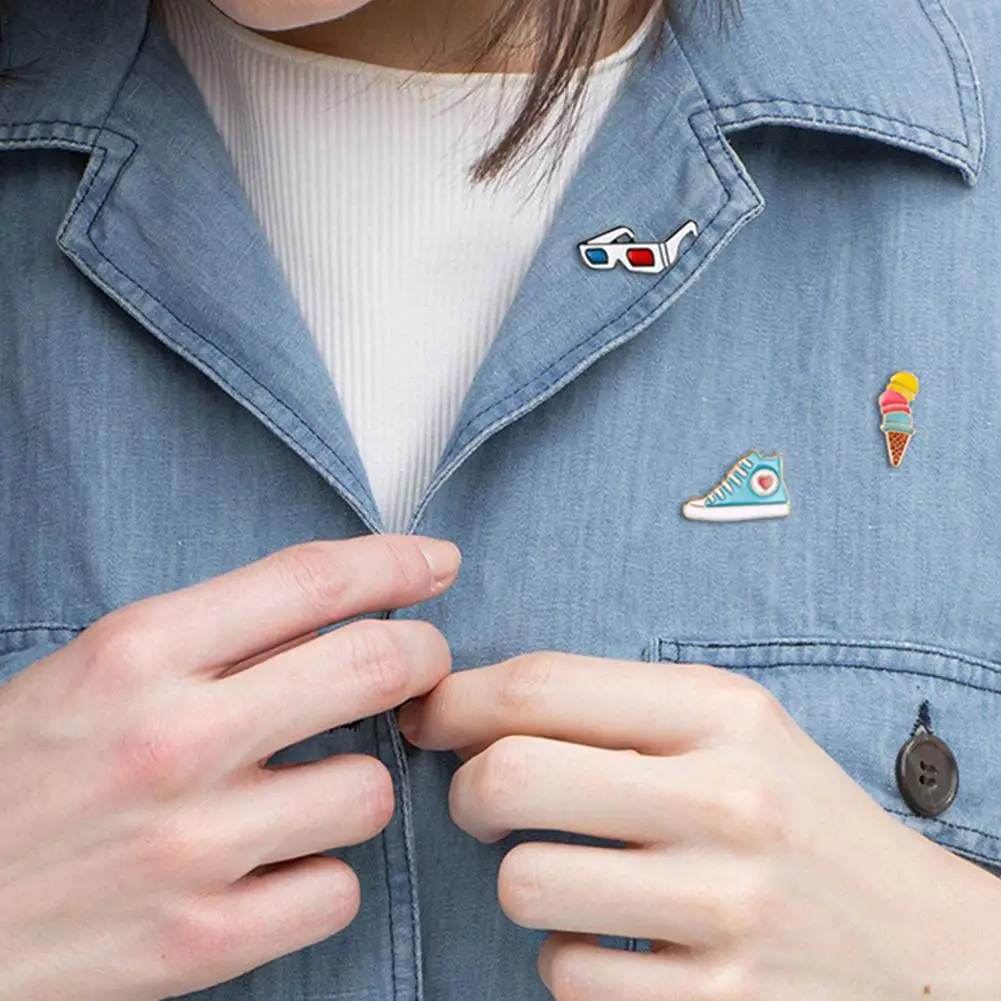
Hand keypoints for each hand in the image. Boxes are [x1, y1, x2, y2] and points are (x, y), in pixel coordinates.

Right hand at [0, 534, 458, 1000]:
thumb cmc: (19, 775)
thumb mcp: (94, 671)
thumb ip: (213, 638)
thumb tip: (338, 616)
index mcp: (138, 653)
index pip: (312, 581)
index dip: (396, 562)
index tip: (437, 563)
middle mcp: (174, 741)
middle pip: (373, 668)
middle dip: (424, 658)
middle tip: (421, 665)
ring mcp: (192, 847)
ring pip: (369, 790)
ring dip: (357, 783)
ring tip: (306, 790)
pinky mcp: (200, 943)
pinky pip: (337, 890)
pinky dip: (321, 875)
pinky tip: (276, 867)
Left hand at [397, 653, 1000, 999]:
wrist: (906, 938)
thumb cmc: (787, 811)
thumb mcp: (725, 726)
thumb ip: (609, 706)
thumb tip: (466, 708)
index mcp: (720, 712)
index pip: (542, 687)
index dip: (457, 699)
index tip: (428, 715)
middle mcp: (724, 802)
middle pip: (508, 777)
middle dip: (466, 789)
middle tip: (482, 798)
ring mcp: (722, 910)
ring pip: (523, 885)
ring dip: (521, 879)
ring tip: (567, 870)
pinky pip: (566, 976)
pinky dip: (571, 956)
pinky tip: (615, 938)